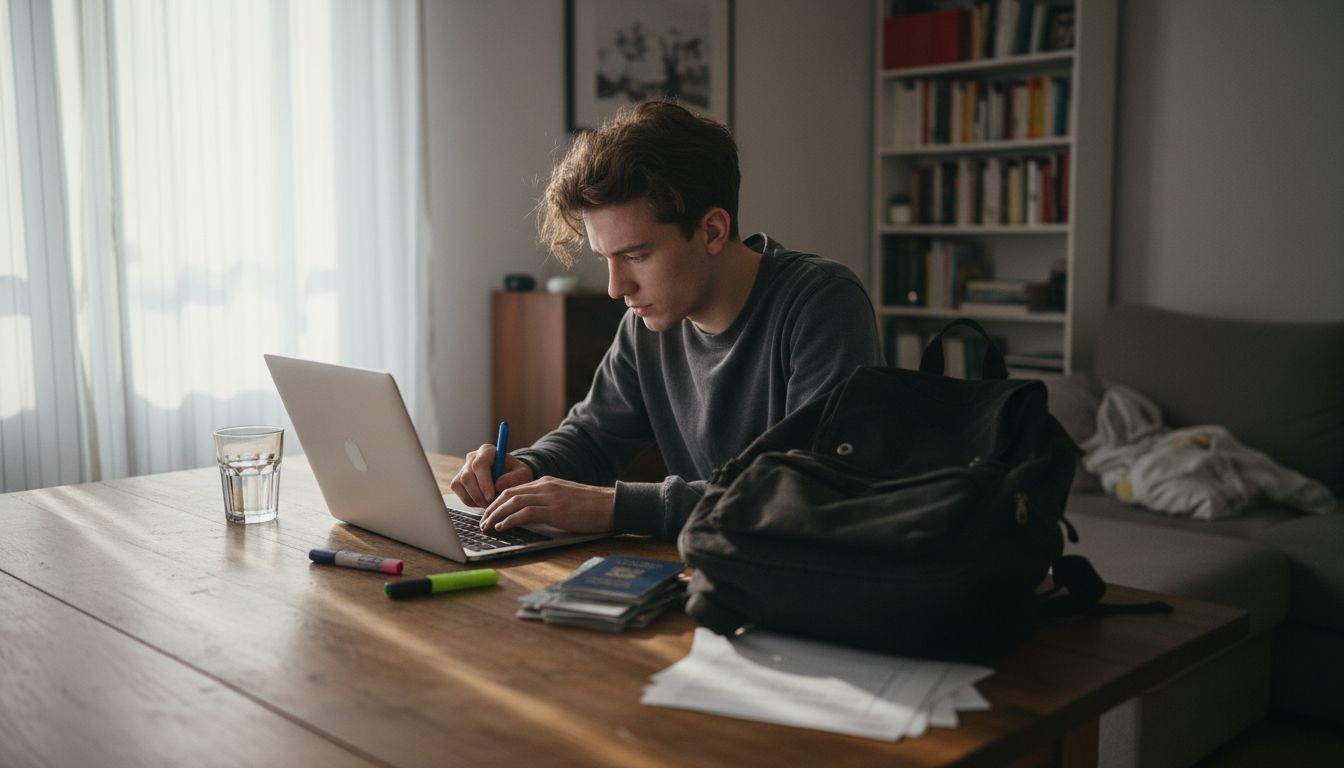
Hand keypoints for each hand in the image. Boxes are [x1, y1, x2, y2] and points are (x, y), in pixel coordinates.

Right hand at [449, 444, 534, 506]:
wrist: (509, 478)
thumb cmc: (516, 474)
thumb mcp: (522, 474)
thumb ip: (514, 478)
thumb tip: (499, 485)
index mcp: (488, 451)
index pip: (480, 464)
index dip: (483, 481)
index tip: (491, 496)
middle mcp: (472, 457)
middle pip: (467, 476)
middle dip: (479, 494)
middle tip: (491, 504)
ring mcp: (463, 469)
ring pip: (460, 485)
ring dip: (475, 499)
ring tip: (490, 503)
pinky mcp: (458, 481)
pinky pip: (459, 493)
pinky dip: (471, 502)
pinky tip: (483, 502)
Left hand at [478, 476, 615, 533]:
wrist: (611, 505)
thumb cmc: (592, 506)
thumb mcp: (565, 499)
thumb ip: (548, 502)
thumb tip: (531, 515)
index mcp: (546, 483)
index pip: (514, 489)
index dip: (498, 502)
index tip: (490, 513)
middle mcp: (544, 486)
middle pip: (508, 494)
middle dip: (492, 508)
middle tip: (483, 522)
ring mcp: (549, 497)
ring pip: (512, 502)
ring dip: (496, 515)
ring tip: (487, 527)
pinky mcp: (554, 510)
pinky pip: (525, 513)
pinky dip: (510, 520)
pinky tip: (502, 528)